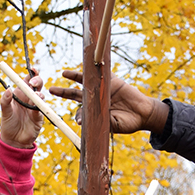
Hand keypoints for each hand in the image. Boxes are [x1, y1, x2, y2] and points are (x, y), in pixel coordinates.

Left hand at [0, 69, 45, 147]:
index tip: (32, 69)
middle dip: (37, 81)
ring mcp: (35, 107)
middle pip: (37, 85)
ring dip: (39, 94)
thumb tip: (8, 89)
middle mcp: (29, 99)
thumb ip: (5, 100)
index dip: (31, 73)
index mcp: (20, 94)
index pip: (27, 80)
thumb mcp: (5, 112)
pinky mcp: (39, 117)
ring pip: (40, 96)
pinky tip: (36, 107)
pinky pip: (41, 109)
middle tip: (33, 83)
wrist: (14, 140)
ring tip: (35, 95)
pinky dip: (39, 107)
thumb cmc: (8, 124)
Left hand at [48, 70, 169, 134]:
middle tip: (51, 90)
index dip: (78, 115)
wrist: (143, 113)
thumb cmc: (128, 122)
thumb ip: (99, 122)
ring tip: (62, 75)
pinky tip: (74, 69)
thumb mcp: (113, 125)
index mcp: (94, 112)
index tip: (78, 120)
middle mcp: (95, 100)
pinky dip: (87, 71)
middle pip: (75, 95)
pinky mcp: (110, 81)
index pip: (80, 111)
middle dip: (63, 93)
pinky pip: (98, 74)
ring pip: (84, 83)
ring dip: (72, 79)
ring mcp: (101, 89)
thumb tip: (81, 122)